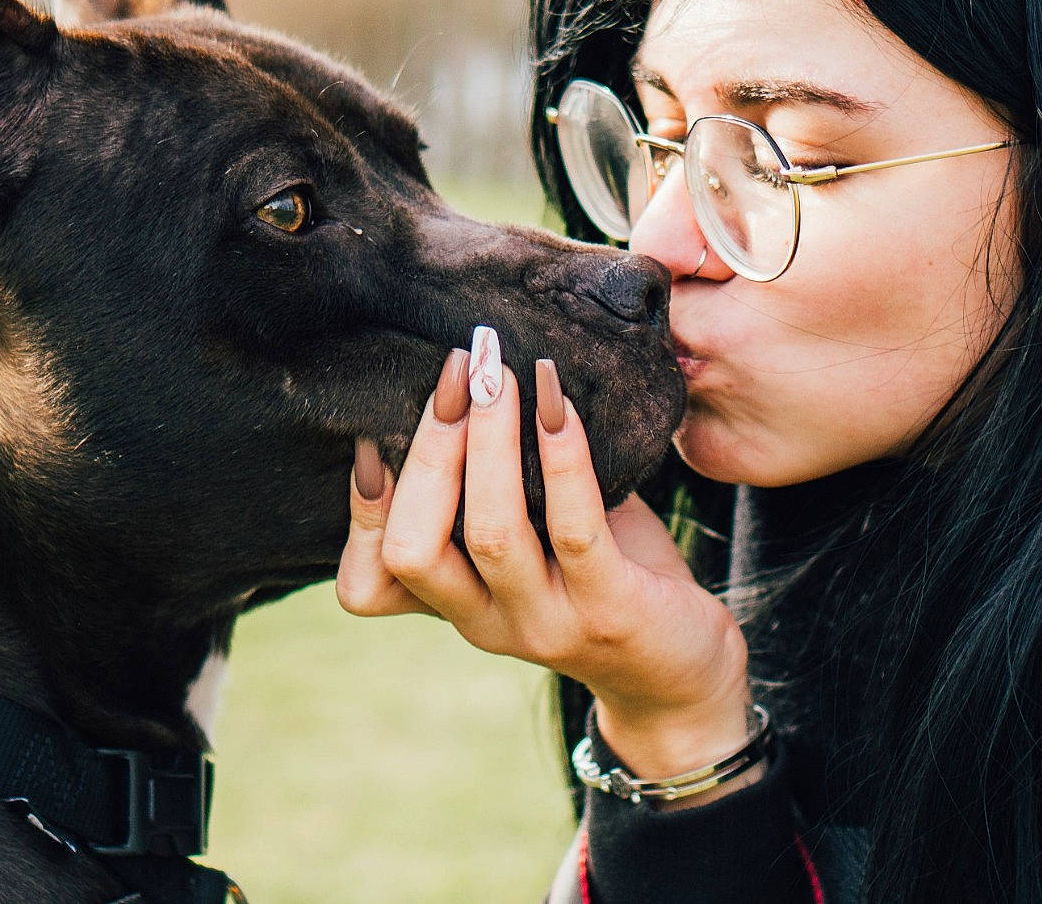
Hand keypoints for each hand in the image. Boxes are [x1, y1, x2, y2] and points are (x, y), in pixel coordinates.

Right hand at [336, 338, 757, 788]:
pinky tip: (560, 405)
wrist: (682, 669)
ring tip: (500, 375)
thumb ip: (501, 485)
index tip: (374, 433)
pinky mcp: (611, 613)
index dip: (359, 512)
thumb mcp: (536, 540)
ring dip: (489, 442)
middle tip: (458, 372)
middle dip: (429, 451)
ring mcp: (547, 624)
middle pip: (415, 549)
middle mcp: (487, 624)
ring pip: (490, 533)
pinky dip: (563, 458)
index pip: (368, 583)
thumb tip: (477, 377)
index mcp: (456, 606)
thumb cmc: (605, 576)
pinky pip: (575, 528)